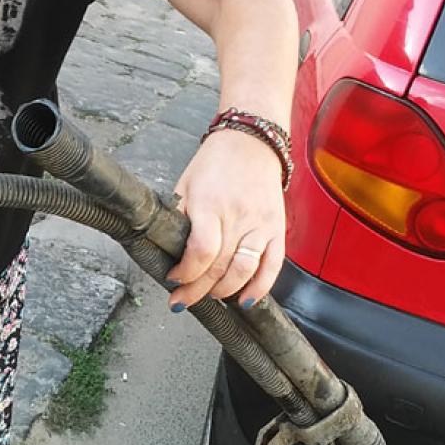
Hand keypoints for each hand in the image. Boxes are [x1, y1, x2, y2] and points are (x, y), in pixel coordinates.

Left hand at [166, 129, 286, 311]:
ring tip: (209, 298)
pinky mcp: (276, 230)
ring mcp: (260, 225)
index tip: (173, 279)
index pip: (201, 251)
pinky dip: (259, 288)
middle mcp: (237, 217)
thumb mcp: (185, 186)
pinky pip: (272, 267)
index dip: (185, 273)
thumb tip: (168, 253)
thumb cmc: (213, 164)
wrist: (251, 142)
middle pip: (218, 267)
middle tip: (181, 301)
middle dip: (196, 291)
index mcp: (210, 205)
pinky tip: (245, 301)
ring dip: (224, 292)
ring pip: (244, 271)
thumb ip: (179, 218)